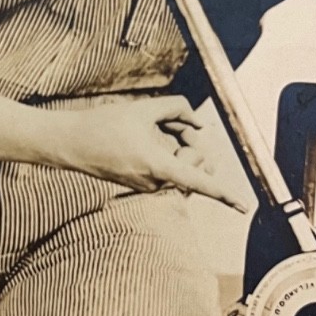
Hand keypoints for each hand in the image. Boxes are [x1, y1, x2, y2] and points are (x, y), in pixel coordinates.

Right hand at [46, 95, 249, 210]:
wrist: (71, 143)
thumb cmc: (104, 126)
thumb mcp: (144, 109)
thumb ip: (178, 110)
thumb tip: (198, 123)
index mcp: (157, 166)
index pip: (198, 182)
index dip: (224, 193)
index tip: (244, 206)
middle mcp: (155, 182)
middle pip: (193, 163)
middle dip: (192, 141)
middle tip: (179, 123)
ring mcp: (149, 185)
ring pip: (180, 164)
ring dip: (177, 143)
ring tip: (156, 127)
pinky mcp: (143, 184)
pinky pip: (167, 167)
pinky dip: (166, 151)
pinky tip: (148, 137)